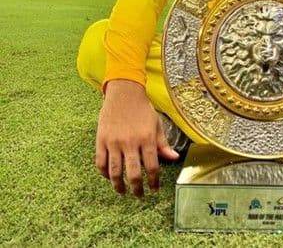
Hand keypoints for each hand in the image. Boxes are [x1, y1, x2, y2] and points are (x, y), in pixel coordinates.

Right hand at [95, 80, 178, 196]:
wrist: (124, 93)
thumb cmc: (142, 109)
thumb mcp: (157, 124)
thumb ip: (164, 143)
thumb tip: (174, 158)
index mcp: (147, 138)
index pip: (152, 167)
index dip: (154, 182)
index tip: (154, 189)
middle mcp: (130, 142)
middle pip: (133, 173)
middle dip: (137, 189)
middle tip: (139, 195)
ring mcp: (114, 142)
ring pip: (114, 172)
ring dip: (119, 186)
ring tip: (123, 191)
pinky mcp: (101, 140)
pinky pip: (100, 163)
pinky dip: (104, 174)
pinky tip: (109, 177)